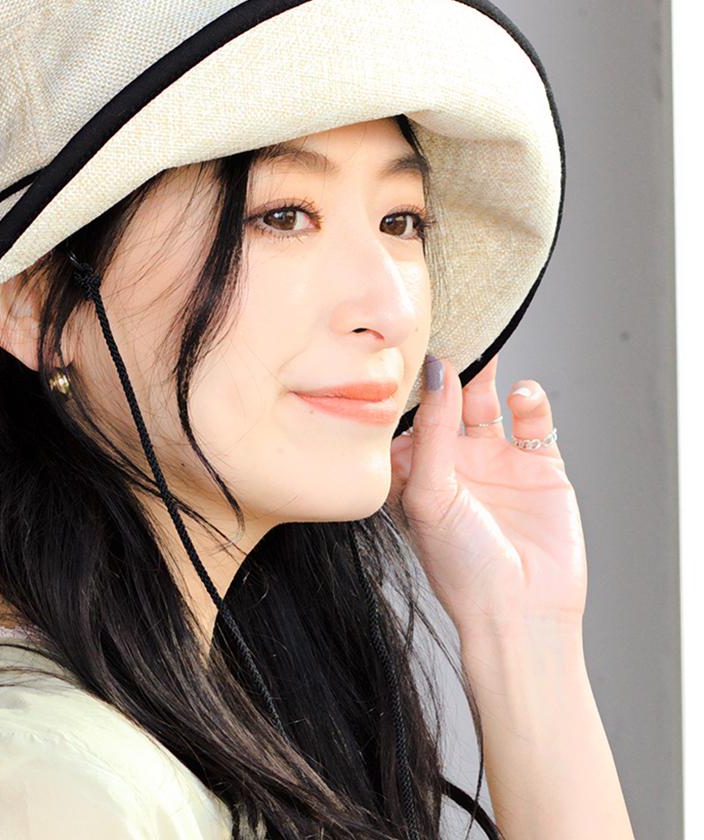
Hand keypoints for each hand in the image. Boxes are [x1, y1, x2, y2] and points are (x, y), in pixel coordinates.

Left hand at [389, 353, 586, 639]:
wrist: (521, 614)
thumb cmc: (460, 566)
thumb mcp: (430, 492)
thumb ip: (433, 430)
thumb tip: (436, 372)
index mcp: (415, 470)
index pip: (407, 413)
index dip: (407, 382)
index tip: (404, 344)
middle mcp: (453, 462)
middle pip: (447, 400)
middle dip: (448, 369)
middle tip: (449, 330)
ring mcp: (496, 462)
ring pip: (487, 401)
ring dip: (485, 375)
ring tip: (483, 349)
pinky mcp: (539, 466)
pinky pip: (534, 419)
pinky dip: (529, 398)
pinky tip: (520, 394)